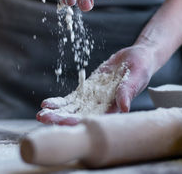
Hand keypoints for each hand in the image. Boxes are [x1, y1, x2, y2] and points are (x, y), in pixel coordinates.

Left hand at [36, 45, 155, 124]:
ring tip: (41, 113)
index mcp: (114, 109)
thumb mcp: (136, 77)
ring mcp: (93, 99)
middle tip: (43, 119)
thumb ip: (127, 91)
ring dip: (57, 112)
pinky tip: (47, 103)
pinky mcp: (88, 91)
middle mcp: (102, 107)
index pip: (93, 119)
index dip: (78, 122)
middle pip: (78, 116)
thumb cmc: (141, 68)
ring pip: (72, 109)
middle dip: (60, 118)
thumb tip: (123, 108)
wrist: (137, 57)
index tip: (63, 123)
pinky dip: (60, 101)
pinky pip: (71, 98)